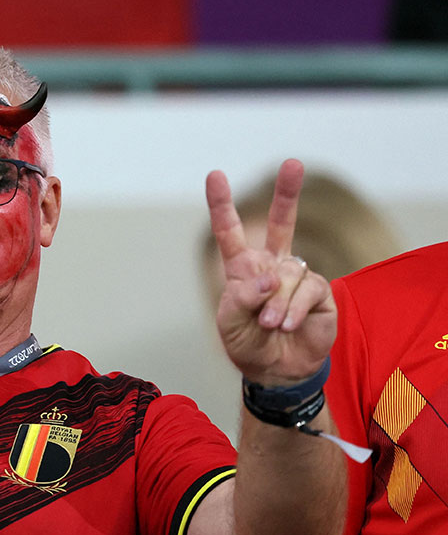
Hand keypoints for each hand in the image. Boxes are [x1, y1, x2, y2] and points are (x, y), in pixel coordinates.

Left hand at [206, 159, 335, 386]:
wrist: (275, 371)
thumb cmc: (247, 343)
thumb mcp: (229, 323)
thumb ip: (240, 298)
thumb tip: (268, 278)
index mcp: (244, 268)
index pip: (231, 231)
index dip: (222, 204)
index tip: (215, 175)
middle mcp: (272, 266)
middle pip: (283, 222)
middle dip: (288, 193)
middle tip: (294, 164)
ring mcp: (297, 277)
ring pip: (287, 274)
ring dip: (276, 303)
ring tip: (270, 324)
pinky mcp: (319, 293)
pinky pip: (307, 290)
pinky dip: (294, 310)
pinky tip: (287, 325)